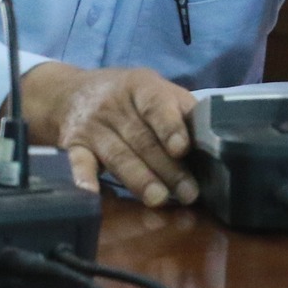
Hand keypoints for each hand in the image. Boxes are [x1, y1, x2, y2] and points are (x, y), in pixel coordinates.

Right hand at [19, 63, 199, 207]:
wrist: (71, 91)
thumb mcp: (156, 90)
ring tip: (158, 199)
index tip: (182, 148)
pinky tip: (91, 194)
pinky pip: (79, 163)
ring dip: (139, 179)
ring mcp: (93, 127)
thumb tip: (215, 137)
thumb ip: (183, 110)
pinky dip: (84, 178)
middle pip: (142, 139)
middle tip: (187, 193)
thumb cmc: (130, 96)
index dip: (170, 127)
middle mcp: (115, 106)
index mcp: (141, 88)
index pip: (157, 106)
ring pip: (118, 155)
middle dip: (167, 168)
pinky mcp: (75, 146)